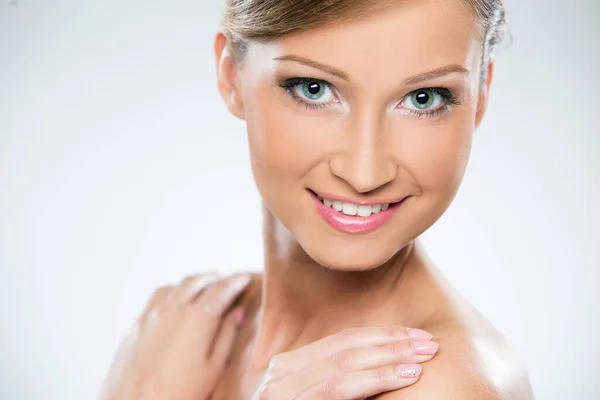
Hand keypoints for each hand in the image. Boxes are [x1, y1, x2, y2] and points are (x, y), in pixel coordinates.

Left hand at [99, 273, 251, 399]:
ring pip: (175, 286)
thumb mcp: (213, 369)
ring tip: (204, 289)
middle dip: (215, 278)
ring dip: (192, 283)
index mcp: (197, 319)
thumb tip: (236, 313)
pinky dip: (172, 293)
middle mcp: (172, 310)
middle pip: (197, 281)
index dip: (235, 281)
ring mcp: (150, 316)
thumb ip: (227, 336)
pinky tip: (175, 303)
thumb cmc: (177, 395)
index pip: (221, 288)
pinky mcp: (135, 326)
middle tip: (227, 282)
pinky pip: (156, 298)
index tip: (243, 279)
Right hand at [251, 326, 437, 399]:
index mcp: (289, 366)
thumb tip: (372, 369)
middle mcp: (282, 371)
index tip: (414, 336)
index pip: (341, 342)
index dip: (380, 336)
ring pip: (345, 364)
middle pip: (346, 347)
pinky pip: (338, 388)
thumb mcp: (309, 397)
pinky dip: (375, 379)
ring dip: (390, 357)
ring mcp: (282, 388)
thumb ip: (331, 382)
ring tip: (424, 356)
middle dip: (392, 343)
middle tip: (430, 342)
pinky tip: (404, 376)